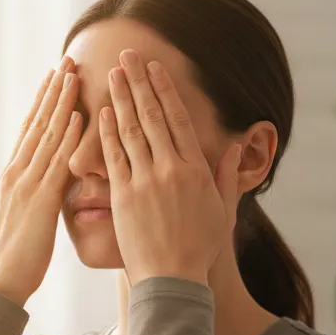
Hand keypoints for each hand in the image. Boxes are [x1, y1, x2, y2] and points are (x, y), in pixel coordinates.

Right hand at [0, 56, 81, 306]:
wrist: (2, 280)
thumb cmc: (19, 256)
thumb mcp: (29, 217)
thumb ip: (40, 194)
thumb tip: (53, 181)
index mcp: (14, 175)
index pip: (30, 129)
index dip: (43, 100)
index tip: (55, 75)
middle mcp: (17, 173)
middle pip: (37, 123)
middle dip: (53, 90)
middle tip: (67, 59)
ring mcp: (26, 185)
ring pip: (46, 136)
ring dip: (62, 103)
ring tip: (75, 74)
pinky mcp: (39, 201)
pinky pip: (55, 164)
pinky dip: (66, 138)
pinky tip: (78, 118)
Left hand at [98, 49, 241, 285]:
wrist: (172, 279)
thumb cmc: (197, 249)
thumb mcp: (222, 211)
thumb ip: (226, 176)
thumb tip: (234, 148)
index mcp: (196, 170)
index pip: (178, 119)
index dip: (164, 90)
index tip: (154, 67)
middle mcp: (171, 169)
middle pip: (152, 116)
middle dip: (138, 83)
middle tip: (127, 56)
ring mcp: (146, 182)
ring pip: (131, 131)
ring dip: (121, 99)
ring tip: (111, 74)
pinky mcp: (124, 197)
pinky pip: (113, 158)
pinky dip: (107, 134)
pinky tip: (101, 113)